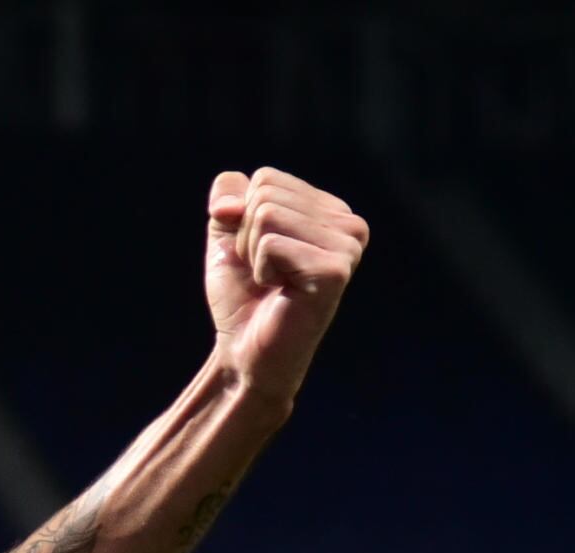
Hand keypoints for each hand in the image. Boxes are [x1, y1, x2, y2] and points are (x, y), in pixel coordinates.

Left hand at [205, 168, 368, 406]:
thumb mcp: (227, 237)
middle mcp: (348, 223)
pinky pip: (270, 245)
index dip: (242, 219)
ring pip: (267, 214)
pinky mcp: (335, 270)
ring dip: (252, 255)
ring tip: (273, 282)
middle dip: (245, 236)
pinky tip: (281, 292)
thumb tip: (230, 199)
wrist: (244, 351)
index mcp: (329, 209)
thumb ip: (229, 197)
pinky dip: (260, 271)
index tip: (257, 256)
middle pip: (266, 192)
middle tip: (263, 273)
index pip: (266, 178)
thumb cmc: (242, 297)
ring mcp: (347, 246)